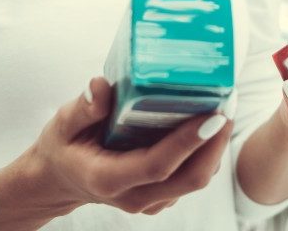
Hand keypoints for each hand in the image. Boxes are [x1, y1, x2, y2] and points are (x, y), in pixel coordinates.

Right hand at [26, 77, 233, 215]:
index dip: (188, 142)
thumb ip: (83, 107)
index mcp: (108, 178)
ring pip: (195, 180)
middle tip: (230, 103)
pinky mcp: (159, 197)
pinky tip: (208, 121)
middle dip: (216, 143)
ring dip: (215, 146)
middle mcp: (133, 197)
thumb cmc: (63, 146)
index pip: (157, 165)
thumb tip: (101, 85)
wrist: (58, 180)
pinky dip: (205, 152)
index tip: (213, 115)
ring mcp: (149, 201)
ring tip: (226, 105)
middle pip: (189, 178)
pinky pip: (190, 177)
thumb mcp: (62, 123)